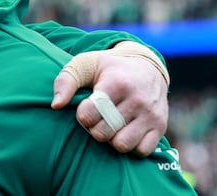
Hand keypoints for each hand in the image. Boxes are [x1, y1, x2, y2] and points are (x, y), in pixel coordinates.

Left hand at [51, 43, 168, 155]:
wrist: (147, 66)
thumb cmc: (109, 68)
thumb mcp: (85, 64)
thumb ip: (66, 81)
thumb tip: (56, 105)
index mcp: (116, 83)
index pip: (90, 114)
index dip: (83, 116)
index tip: (85, 109)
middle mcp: (137, 99)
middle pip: (104, 133)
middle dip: (95, 129)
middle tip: (97, 119)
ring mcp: (150, 114)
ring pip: (122, 145)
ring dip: (112, 139)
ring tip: (110, 126)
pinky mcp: (160, 126)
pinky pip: (141, 151)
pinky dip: (131, 146)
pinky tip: (125, 132)